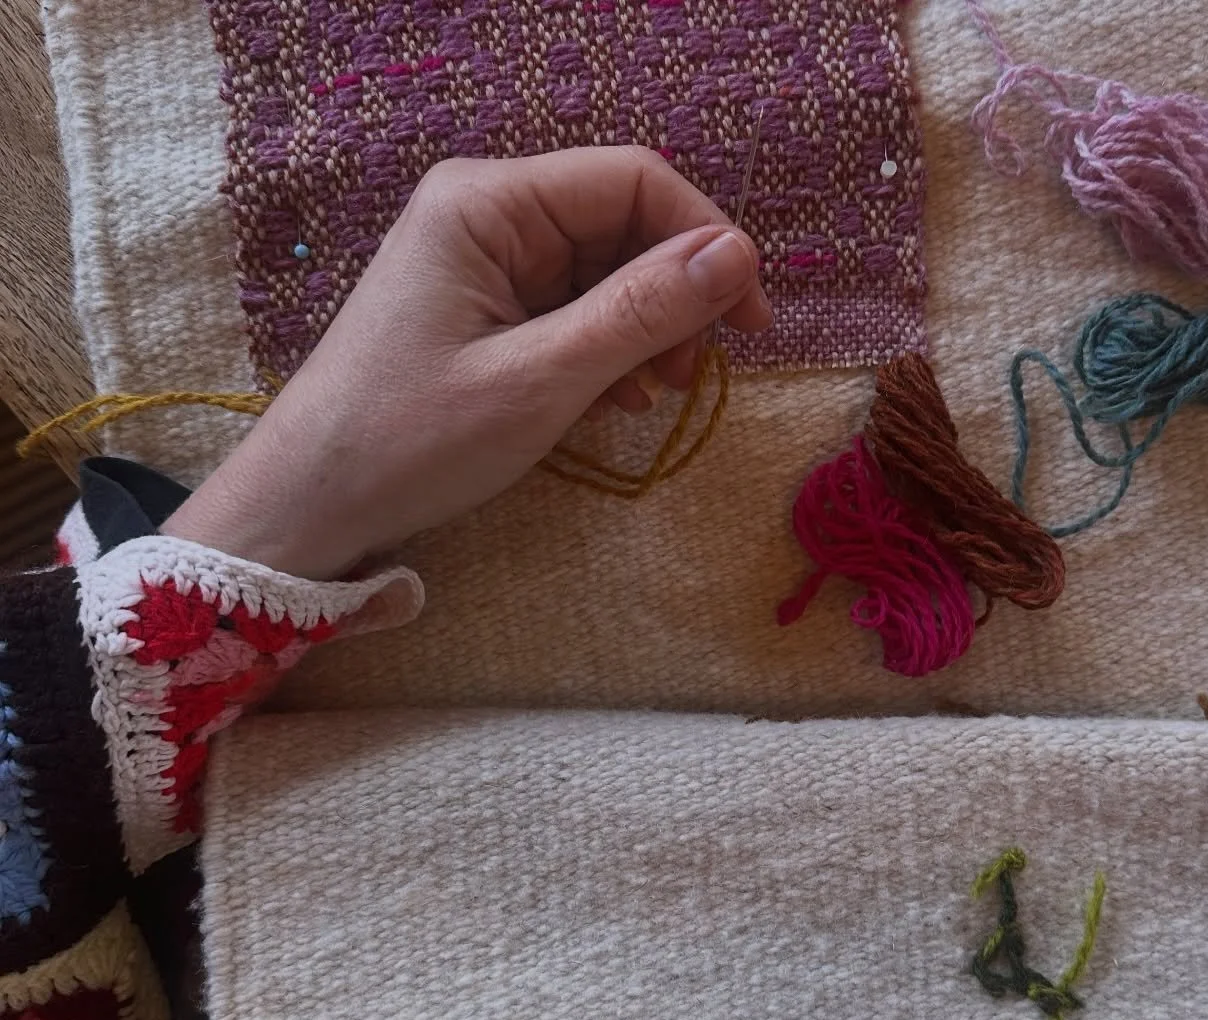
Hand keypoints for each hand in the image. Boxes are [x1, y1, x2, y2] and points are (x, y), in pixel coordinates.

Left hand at [162, 147, 771, 578]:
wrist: (312, 505)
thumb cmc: (412, 441)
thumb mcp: (540, 381)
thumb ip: (640, 314)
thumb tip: (736, 256)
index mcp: (487, 203)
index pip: (632, 181)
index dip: (706, 241)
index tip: (750, 319)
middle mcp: (485, 214)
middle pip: (621, 225)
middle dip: (673, 296)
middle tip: (692, 378)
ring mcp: (481, 263)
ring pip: (602, 274)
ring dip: (644, 333)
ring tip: (650, 400)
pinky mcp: (481, 310)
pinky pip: (570, 311)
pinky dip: (605, 353)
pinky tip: (613, 404)